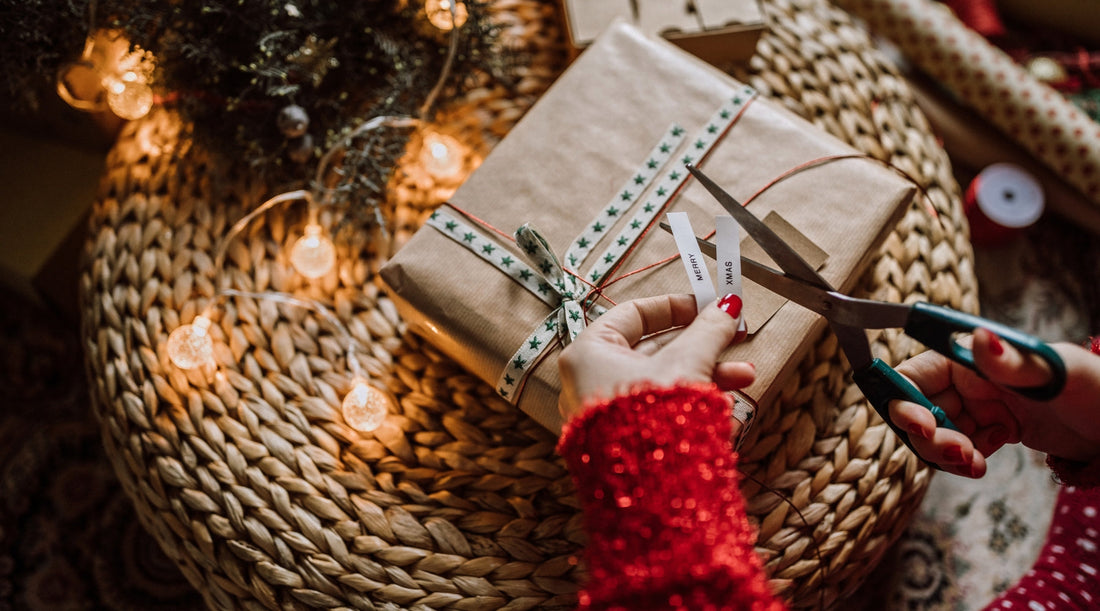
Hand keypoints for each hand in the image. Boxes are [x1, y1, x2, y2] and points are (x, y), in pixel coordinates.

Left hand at [558, 293, 754, 422]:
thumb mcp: (687, 364)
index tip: (709, 306)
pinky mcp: (622, 441)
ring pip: (660, 382)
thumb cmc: (652, 421)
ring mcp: (604, 414)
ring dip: (705, 375)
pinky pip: (657, 411)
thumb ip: (708, 331)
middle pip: (653, 350)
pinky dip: (689, 404)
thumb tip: (728, 306)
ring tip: (746, 378)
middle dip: (702, 346)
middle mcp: (590, 381)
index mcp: (589, 353)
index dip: (676, 307)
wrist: (647, 493)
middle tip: (735, 337)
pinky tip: (726, 409)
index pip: (634, 314)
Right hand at [889, 328, 1099, 477]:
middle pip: (918, 407)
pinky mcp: (993, 431)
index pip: (918, 372)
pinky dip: (962, 462)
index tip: (921, 423)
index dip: (906, 397)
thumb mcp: (1056, 374)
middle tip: (958, 451)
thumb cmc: (1098, 390)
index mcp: (974, 357)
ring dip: (944, 453)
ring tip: (974, 463)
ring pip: (935, 433)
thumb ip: (1011, 362)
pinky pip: (958, 448)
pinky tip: (982, 465)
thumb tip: (977, 338)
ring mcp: (980, 406)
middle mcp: (970, 379)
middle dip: (928, 434)